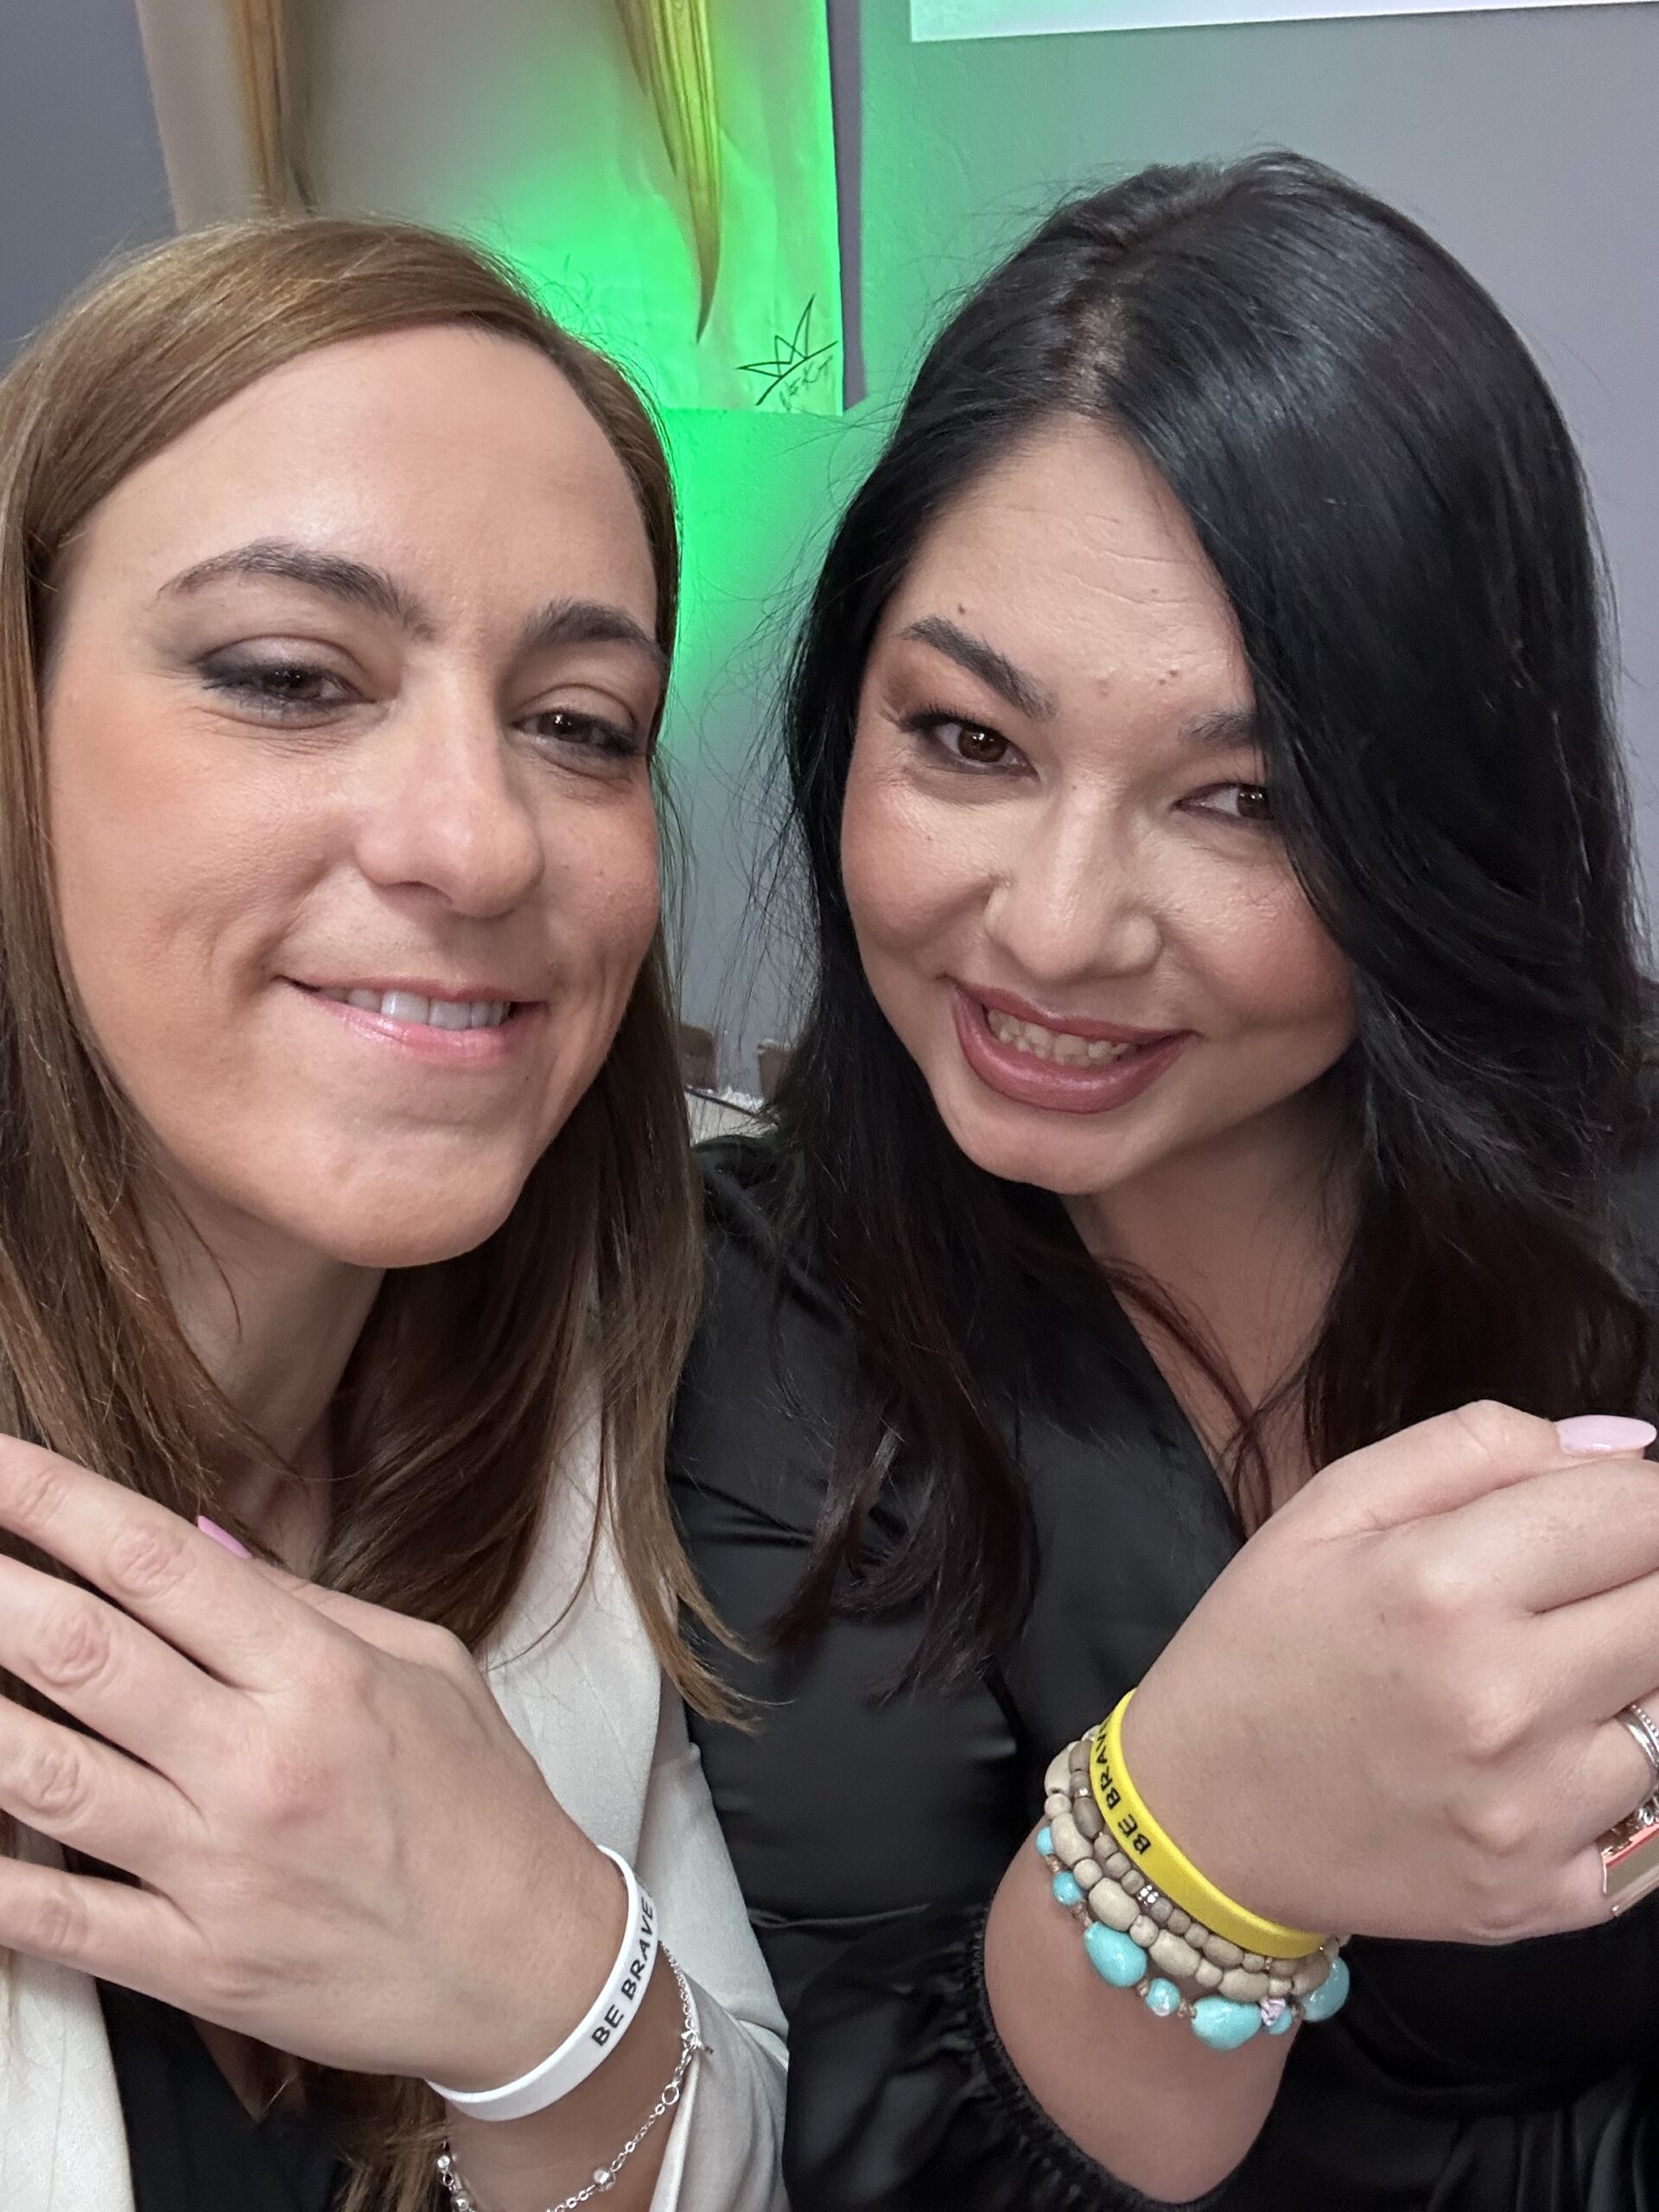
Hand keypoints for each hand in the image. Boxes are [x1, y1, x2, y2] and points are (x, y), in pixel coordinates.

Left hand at [0, 1436, 617, 2086]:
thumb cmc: (482, 1806)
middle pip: (80, 1651)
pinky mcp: (198, 1966)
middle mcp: (260, 1762)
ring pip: (42, 1777)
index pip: (158, 1561)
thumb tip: (195, 1546)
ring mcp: (220, 1869)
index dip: (54, 1501)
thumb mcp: (426, 1665)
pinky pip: (57, 1919)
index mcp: (318, 1674)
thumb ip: (307, 1605)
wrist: (530, 1965)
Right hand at [1125, 1403, 1658, 1945]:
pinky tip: (1540, 1764)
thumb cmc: (1261, 1646)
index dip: (1642, 1499)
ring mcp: (1529, 1814)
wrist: (1196, 1819)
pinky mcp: (1542, 1899)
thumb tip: (1625, 1447)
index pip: (1638, 1513)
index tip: (1613, 1511)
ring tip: (1549, 1677)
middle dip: (1640, 1584)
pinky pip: (1654, 1824)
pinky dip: (1616, 1787)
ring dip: (1628, 1686)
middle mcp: (1501, 1702)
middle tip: (1577, 1590)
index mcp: (1443, 1585)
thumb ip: (1475, 1450)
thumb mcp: (1330, 1509)